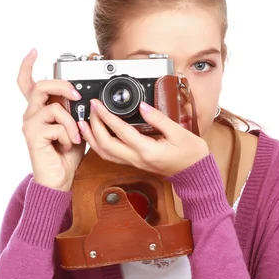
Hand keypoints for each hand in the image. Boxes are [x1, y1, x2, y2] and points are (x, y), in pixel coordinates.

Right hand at [17, 48, 85, 191]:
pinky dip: (68, 135)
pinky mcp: (33, 135)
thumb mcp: (75, 127)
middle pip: (40, 85)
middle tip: (76, 95)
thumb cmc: (66, 155)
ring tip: (75, 136)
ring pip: (53, 106)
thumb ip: (75, 112)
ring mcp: (30, 124)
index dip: (28, 65)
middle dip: (62, 86)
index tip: (34, 51)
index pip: (28, 83)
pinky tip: (67, 145)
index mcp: (40, 110)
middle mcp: (32, 114)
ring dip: (71, 121)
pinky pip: (56, 124)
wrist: (58, 179)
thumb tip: (85, 99)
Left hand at [78, 98, 209, 176]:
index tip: (98, 104)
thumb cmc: (190, 155)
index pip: (120, 131)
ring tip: (84, 123)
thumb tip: (143, 106)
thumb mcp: (178, 132)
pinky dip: (100, 146)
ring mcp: (134, 163)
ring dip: (92, 139)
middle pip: (105, 145)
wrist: (194, 174)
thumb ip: (158, 118)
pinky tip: (96, 136)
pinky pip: (111, 156)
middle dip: (94, 126)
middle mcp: (137, 159)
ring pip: (105, 154)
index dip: (106, 116)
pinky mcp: (134, 163)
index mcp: (147, 150)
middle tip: (91, 109)